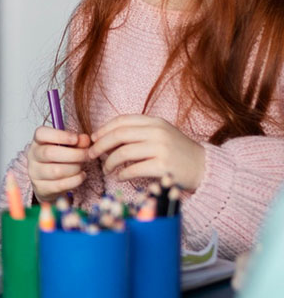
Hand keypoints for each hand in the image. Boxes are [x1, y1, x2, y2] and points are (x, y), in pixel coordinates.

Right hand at [26, 126, 91, 201]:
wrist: (47, 181)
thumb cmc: (58, 159)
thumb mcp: (67, 146)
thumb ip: (77, 141)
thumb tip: (85, 139)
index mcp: (38, 141)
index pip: (41, 134)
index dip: (59, 135)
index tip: (76, 139)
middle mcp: (33, 156)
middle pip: (49, 153)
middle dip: (73, 154)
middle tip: (87, 155)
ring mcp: (35, 173)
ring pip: (56, 171)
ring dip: (75, 168)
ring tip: (82, 166)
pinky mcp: (41, 188)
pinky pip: (60, 185)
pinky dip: (75, 180)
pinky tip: (81, 175)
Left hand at [88, 115, 204, 190]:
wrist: (205, 167)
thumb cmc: (178, 151)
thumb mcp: (160, 134)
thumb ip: (139, 132)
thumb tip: (107, 138)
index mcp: (154, 121)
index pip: (122, 120)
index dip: (104, 129)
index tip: (93, 138)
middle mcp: (157, 132)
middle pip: (118, 135)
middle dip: (100, 145)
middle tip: (91, 154)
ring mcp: (160, 149)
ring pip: (123, 153)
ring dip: (109, 162)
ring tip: (106, 169)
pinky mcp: (163, 166)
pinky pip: (133, 170)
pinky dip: (122, 174)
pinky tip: (119, 177)